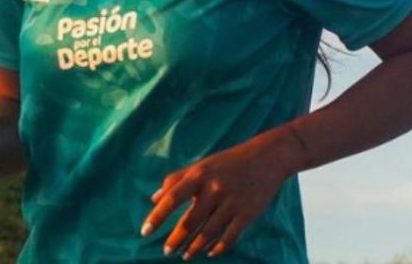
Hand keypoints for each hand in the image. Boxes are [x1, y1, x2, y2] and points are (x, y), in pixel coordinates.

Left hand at [143, 128, 300, 259]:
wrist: (266, 158)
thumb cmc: (228, 161)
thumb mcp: (201, 165)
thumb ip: (176, 179)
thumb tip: (153, 198)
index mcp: (199, 175)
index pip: (172, 198)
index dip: (157, 217)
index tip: (145, 232)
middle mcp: (213, 189)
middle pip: (189, 222)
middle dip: (175, 240)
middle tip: (167, 251)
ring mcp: (231, 203)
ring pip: (208, 233)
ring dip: (194, 247)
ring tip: (185, 255)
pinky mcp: (247, 214)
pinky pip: (229, 237)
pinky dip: (218, 248)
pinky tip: (209, 253)